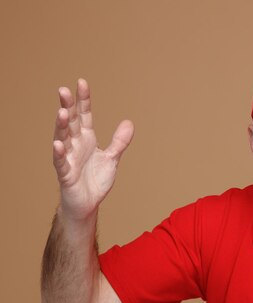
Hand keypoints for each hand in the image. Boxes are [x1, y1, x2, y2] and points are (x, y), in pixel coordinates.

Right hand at [52, 79, 133, 220]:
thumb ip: (119, 141)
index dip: (83, 100)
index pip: (84, 116)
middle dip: (67, 107)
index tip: (82, 82)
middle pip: (70, 123)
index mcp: (86, 139)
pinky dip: (59, 153)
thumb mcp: (111, 158)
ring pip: (62, 139)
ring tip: (62, 112)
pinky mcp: (66, 174)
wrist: (88, 203)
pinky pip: (60, 162)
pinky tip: (57, 144)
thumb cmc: (95, 180)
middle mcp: (75, 145)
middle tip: (63, 90)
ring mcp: (68, 158)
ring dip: (61, 126)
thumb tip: (129, 122)